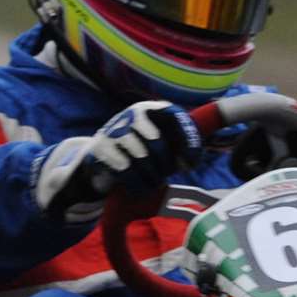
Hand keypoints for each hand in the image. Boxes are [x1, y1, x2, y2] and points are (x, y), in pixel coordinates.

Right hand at [30, 101, 201, 223]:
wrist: (99, 157)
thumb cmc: (138, 149)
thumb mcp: (159, 140)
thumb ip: (180, 142)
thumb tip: (198, 153)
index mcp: (149, 109)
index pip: (175, 117)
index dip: (187, 141)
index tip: (191, 163)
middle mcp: (131, 115)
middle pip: (157, 143)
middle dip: (165, 165)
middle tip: (165, 174)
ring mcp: (113, 130)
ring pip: (141, 158)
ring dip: (151, 177)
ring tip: (152, 182)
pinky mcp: (100, 149)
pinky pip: (125, 170)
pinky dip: (136, 184)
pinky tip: (139, 187)